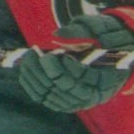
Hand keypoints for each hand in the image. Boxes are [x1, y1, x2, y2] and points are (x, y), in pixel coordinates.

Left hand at [18, 14, 133, 111]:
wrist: (108, 56)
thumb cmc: (103, 40)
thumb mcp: (98, 30)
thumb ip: (81, 31)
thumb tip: (57, 35)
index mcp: (108, 79)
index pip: (86, 79)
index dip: (70, 67)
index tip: (57, 53)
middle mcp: (94, 95)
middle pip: (66, 88)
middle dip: (48, 70)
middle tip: (36, 52)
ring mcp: (78, 102)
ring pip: (52, 96)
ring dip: (36, 76)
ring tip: (29, 57)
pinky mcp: (64, 103)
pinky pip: (45, 100)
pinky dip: (33, 86)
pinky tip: (26, 70)